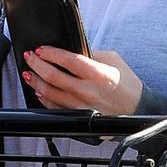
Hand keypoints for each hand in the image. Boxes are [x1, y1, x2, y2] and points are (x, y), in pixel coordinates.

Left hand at [21, 46, 142, 114]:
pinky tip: (39, 90)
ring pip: (50, 93)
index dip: (51, 53)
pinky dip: (44, 98)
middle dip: (37, 64)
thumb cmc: (126, 84)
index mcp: (98, 74)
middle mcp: (87, 91)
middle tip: (30, 57)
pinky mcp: (78, 117)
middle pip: (53, 76)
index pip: (69, 60)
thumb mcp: (113, 60)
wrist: (137, 109)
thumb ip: (91, 53)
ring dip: (36, 81)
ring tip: (29, 72)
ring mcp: (81, 106)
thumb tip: (69, 48)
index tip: (41, 49)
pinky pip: (55, 108)